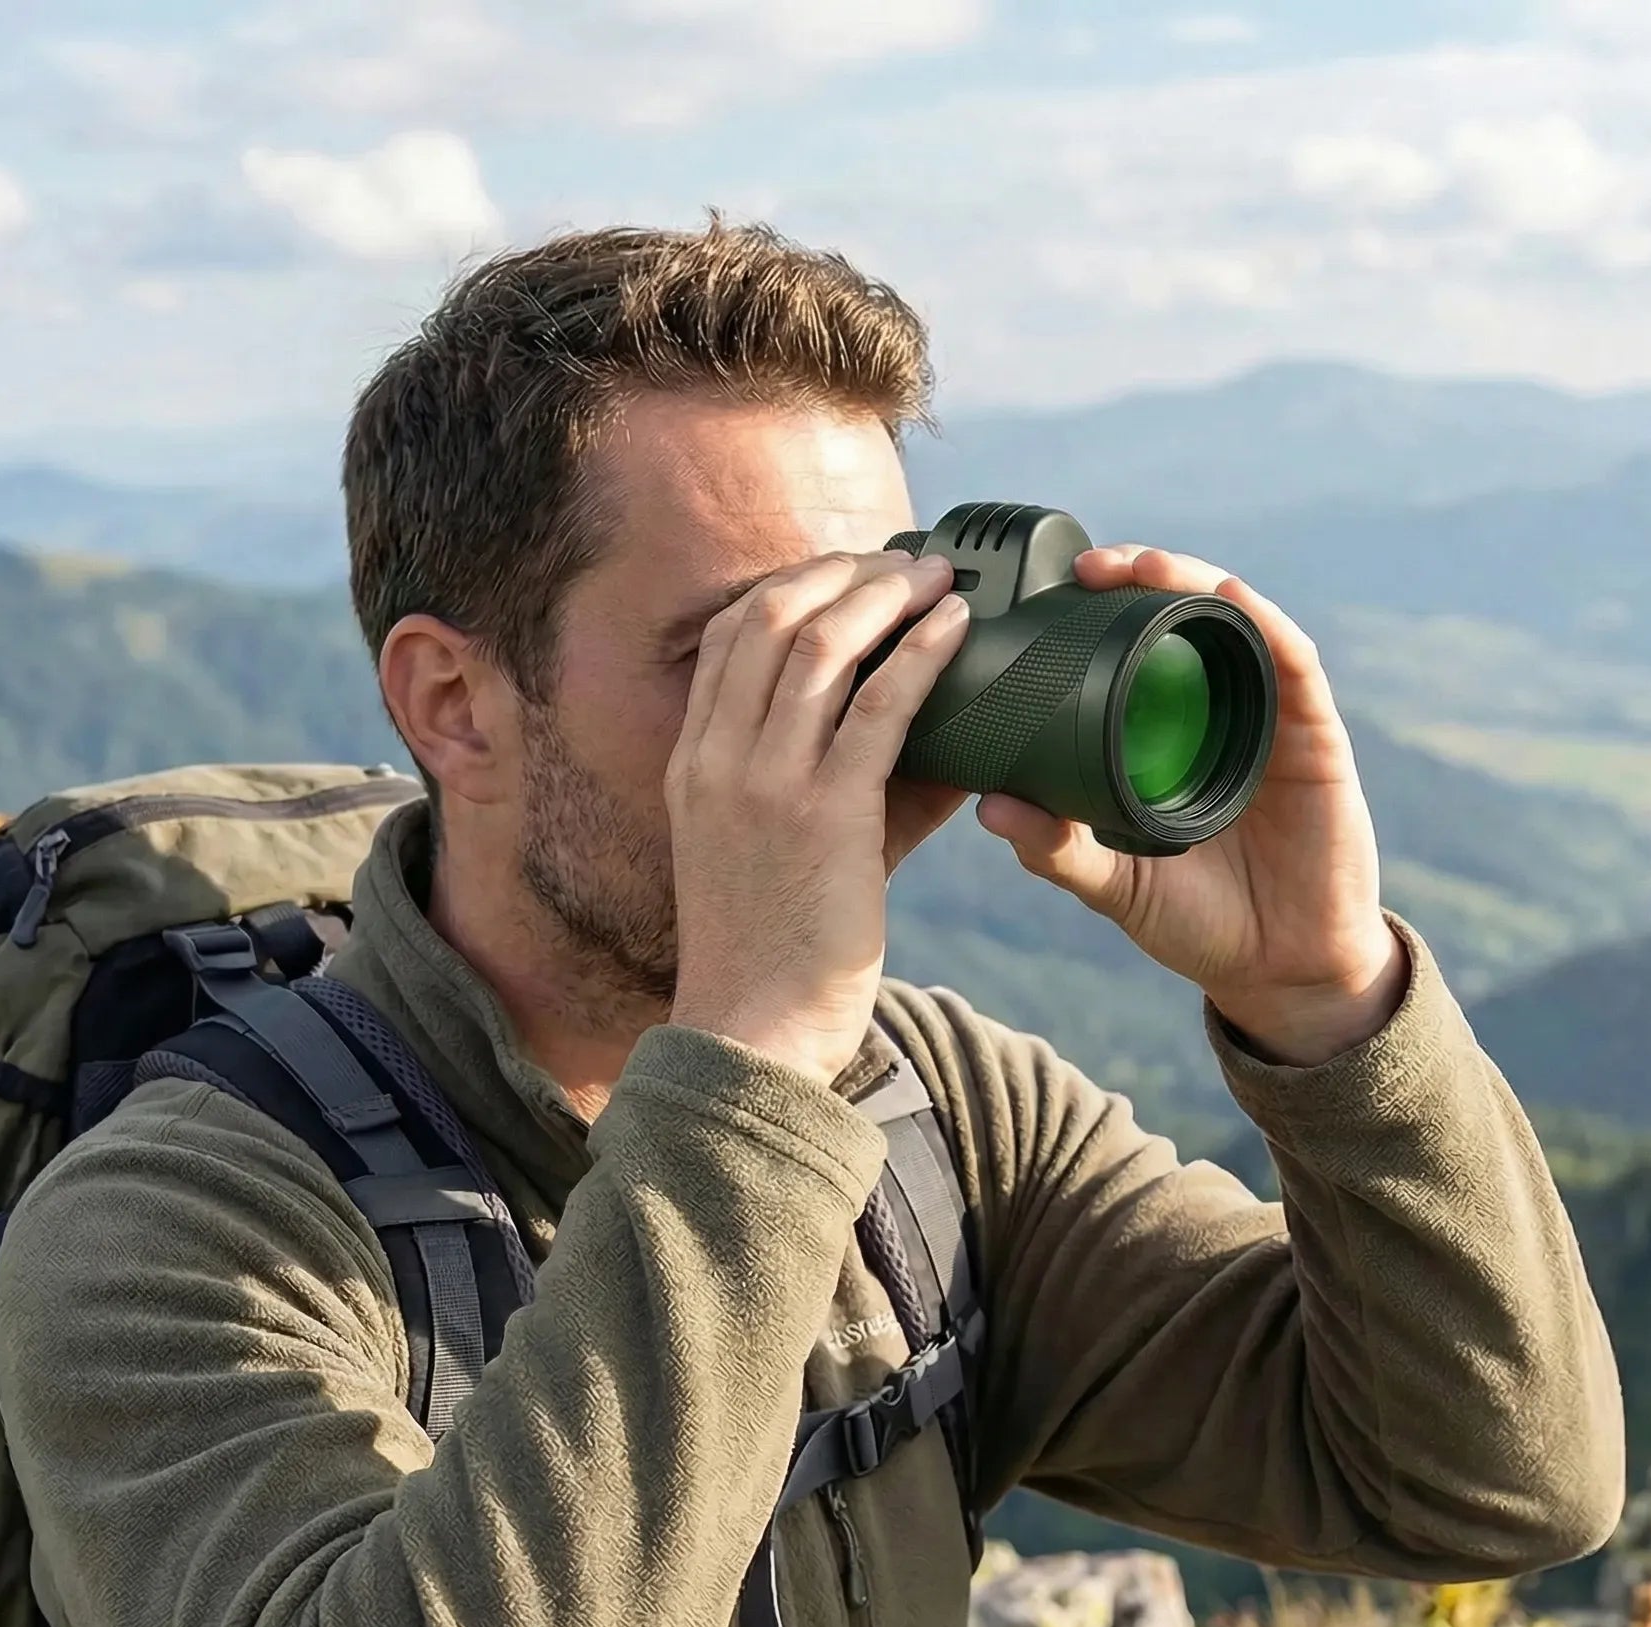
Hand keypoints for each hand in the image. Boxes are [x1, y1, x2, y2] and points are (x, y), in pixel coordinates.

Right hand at [665, 547, 971, 1088]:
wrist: (751, 1038)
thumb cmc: (771, 954)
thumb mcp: (770, 855)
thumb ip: (830, 792)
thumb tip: (933, 746)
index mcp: (691, 764)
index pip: (725, 637)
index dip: (790, 586)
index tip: (848, 574)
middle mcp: (717, 760)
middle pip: (768, 616)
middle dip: (842, 571)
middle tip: (905, 565)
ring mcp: (765, 785)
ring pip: (820, 643)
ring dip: (887, 595)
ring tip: (941, 580)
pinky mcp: (826, 817)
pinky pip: (878, 707)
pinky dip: (923, 654)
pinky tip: (958, 630)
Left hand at [976, 545, 1406, 1065]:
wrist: (1282, 972)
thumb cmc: (1198, 924)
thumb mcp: (1114, 886)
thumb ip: (1058, 849)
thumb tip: (986, 807)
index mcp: (1168, 740)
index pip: (1133, 656)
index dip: (1096, 616)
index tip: (1046, 595)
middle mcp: (1218, 716)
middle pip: (1183, 622)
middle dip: (1139, 579)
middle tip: (1088, 565)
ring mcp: (1270, 721)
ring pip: (1236, 625)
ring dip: (1194, 583)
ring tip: (1147, 564)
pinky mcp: (1318, 738)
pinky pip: (1293, 664)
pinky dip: (1263, 623)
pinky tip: (1231, 597)